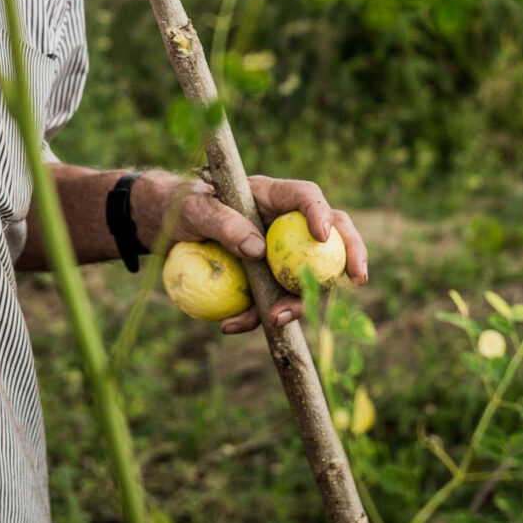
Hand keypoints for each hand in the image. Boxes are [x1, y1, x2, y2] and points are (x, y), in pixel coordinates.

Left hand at [137, 172, 369, 336]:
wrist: (162, 226)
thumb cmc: (180, 205)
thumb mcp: (195, 208)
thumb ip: (223, 222)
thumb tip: (256, 249)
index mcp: (271, 196)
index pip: (307, 196)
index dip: (322, 213)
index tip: (322, 235)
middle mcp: (283, 225)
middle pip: (330, 237)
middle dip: (351, 256)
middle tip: (359, 278)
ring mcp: (277, 254)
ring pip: (307, 278)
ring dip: (297, 302)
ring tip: (272, 320)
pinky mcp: (264, 281)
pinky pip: (272, 301)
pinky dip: (257, 318)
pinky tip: (231, 326)